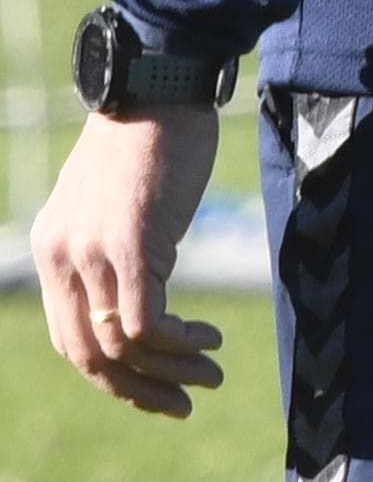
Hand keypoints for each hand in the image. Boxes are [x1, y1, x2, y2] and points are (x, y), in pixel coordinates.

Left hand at [30, 104, 228, 417]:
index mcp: (52, 251)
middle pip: (87, 356)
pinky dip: (179, 342)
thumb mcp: (116, 203)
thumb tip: (144, 294)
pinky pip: (147, 319)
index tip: (159, 386)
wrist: (159, 81)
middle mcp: (61, 257)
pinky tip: (209, 336)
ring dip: (170, 369)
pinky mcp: (132, 240)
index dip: (114, 375)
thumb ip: (116, 248)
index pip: (70, 338)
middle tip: (183, 401)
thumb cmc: (151, 136)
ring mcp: (92, 251)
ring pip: (120, 344)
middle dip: (138, 390)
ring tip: (212, 370)